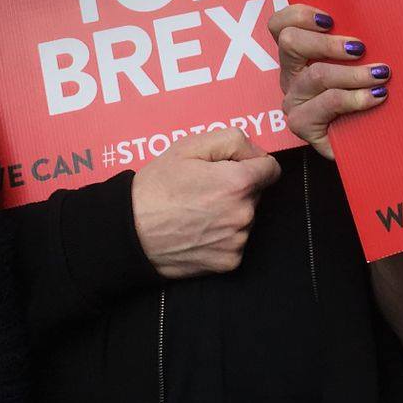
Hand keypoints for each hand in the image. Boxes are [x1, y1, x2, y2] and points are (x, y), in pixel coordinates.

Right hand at [130, 128, 281, 279]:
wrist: (130, 231)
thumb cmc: (157, 186)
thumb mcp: (190, 145)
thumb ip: (234, 140)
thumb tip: (258, 154)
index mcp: (239, 183)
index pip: (271, 168)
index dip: (251, 164)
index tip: (232, 168)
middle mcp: (244, 214)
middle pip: (257, 194)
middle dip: (238, 188)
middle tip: (204, 189)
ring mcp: (238, 241)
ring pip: (246, 218)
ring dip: (231, 212)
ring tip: (197, 211)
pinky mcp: (229, 262)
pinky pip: (236, 241)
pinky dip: (222, 236)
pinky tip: (198, 230)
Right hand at [268, 3, 388, 158]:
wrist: (365, 146)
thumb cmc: (362, 97)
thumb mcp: (354, 64)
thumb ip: (353, 44)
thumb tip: (377, 17)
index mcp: (297, 56)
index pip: (280, 25)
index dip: (300, 15)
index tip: (331, 19)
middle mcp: (290, 77)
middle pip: (291, 42)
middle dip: (329, 42)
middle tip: (360, 49)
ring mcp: (294, 103)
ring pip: (316, 74)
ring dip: (353, 73)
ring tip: (380, 75)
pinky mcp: (304, 126)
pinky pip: (329, 103)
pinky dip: (356, 97)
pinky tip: (376, 96)